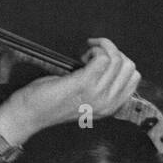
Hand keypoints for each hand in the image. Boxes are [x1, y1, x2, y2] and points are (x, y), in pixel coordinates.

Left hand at [1, 38, 140, 137]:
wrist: (29, 114)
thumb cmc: (50, 104)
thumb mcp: (84, 100)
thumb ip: (101, 89)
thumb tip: (111, 64)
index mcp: (110, 107)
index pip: (134, 77)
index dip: (120, 62)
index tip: (103, 59)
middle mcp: (107, 102)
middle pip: (129, 66)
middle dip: (113, 52)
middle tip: (93, 54)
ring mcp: (96, 94)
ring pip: (118, 59)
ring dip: (102, 48)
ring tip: (86, 54)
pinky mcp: (82, 83)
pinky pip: (103, 58)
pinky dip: (94, 49)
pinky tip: (81, 55)